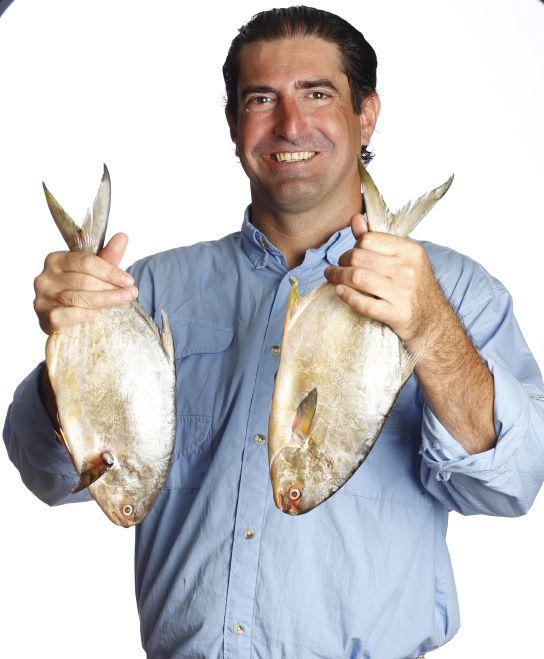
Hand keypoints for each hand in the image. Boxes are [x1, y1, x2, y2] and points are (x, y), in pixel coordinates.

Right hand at [33, 232, 137, 334]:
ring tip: (124, 301)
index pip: (86, 262)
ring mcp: (42, 297)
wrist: (66, 318)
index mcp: (56, 259)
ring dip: (105, 300)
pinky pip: (62, 316)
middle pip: (84, 281)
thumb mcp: (95, 272)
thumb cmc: (80, 290)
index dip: (110, 271)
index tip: (129, 280)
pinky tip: (94, 314)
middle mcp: (45, 277)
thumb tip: (122, 236)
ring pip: (77, 298)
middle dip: (111, 287)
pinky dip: (79, 315)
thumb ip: (108, 257)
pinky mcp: (44, 317)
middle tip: (131, 293)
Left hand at [323, 213, 450, 353]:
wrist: (433, 322)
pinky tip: (339, 292)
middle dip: (341, 262)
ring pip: (357, 277)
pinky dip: (347, 296)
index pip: (368, 239)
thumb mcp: (404, 259)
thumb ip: (378, 240)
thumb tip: (356, 220)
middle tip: (337, 269)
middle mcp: (407, 269)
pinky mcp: (396, 314)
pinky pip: (364, 303)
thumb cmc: (414, 289)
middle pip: (359, 257)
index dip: (354, 247)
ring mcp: (402, 292)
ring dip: (337, 277)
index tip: (349, 256)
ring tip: (332, 278)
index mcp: (410, 251)